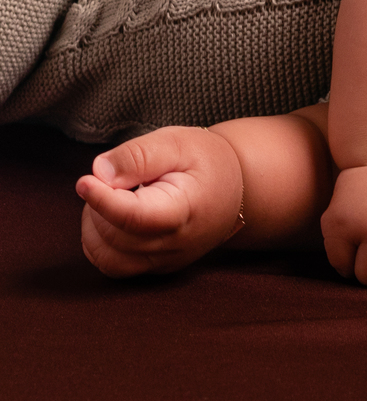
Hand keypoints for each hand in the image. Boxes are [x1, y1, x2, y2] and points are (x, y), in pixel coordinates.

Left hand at [75, 126, 243, 276]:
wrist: (236, 188)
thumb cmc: (206, 161)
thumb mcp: (177, 143)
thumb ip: (138, 155)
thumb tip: (99, 173)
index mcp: (184, 210)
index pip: (133, 218)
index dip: (102, 200)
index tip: (86, 180)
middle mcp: (175, 244)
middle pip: (115, 236)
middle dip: (99, 206)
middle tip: (114, 178)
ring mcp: (166, 260)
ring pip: (108, 258)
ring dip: (95, 228)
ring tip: (113, 198)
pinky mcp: (158, 268)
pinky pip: (114, 266)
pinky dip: (101, 244)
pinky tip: (111, 218)